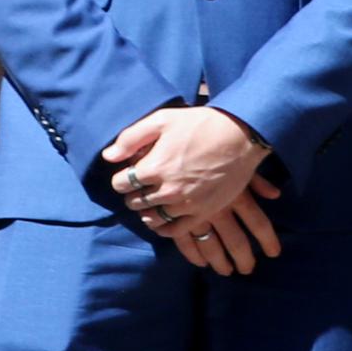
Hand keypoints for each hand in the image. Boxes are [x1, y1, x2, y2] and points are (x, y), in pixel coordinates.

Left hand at [105, 108, 282, 269]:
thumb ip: (131, 138)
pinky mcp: (203, 212)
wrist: (243, 135)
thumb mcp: (163, 120)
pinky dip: (164, 228)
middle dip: (133, 194)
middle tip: (142, 186)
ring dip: (147, 211)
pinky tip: (162, 220)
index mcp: (154, 167)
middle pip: (135, 202)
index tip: (129, 173)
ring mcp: (186, 203)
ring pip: (152, 218)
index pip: (120, 184)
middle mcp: (168, 189)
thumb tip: (108, 157)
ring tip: (151, 202)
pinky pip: (175, 230)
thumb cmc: (202, 124)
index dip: (121, 178)